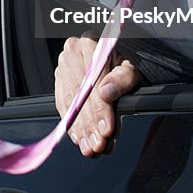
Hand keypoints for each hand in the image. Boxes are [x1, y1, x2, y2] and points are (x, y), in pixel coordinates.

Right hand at [54, 33, 141, 156]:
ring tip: (91, 148)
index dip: (100, 109)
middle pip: (79, 94)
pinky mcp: (60, 79)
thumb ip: (122, 78)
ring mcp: (64, 66)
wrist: (120, 57)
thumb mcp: (133, 68)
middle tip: (99, 145)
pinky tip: (79, 138)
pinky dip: (71, 124)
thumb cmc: (130, 61)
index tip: (107, 130)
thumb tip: (105, 93)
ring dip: (80, 129)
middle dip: (89, 124)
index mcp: (90, 43)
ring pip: (70, 102)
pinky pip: (62, 104)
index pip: (92, 80)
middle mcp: (73, 52)